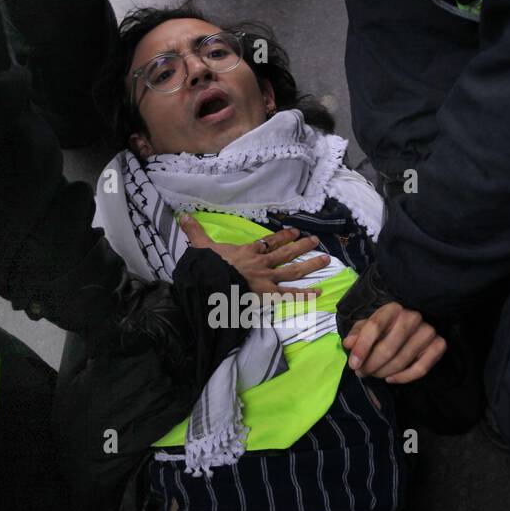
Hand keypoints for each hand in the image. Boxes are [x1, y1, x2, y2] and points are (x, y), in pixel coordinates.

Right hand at [178, 213, 327, 296]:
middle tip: (316, 240)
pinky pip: (290, 295)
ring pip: (293, 270)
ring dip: (310, 264)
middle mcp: (262, 263)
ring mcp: (268, 278)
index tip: (295, 231)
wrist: (211, 283)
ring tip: (326, 259)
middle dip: (302, 246)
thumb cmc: (208, 266)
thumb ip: (195, 231)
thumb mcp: (201, 246)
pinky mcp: (269, 294)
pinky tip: (319, 292)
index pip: (269, 241)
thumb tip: (183, 215)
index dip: (283, 236)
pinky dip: (305, 294)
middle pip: (286, 253)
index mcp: (248, 251)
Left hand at [341, 301, 445, 383]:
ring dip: (383, 373)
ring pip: (401, 361)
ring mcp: (427, 331)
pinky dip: (404, 378)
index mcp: (392, 308)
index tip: (353, 364)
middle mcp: (412, 317)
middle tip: (361, 373)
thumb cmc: (385, 326)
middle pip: (388, 348)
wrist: (412, 326)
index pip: (374, 327)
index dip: (362, 348)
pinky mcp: (438, 345)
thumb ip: (357, 334)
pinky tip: (391, 378)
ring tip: (373, 374)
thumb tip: (348, 343)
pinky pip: (421, 369)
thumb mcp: (367, 326)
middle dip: (371, 366)